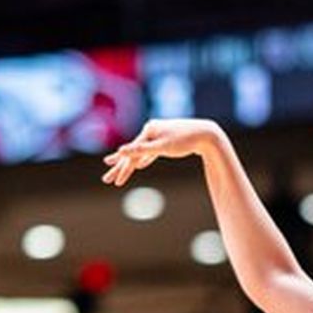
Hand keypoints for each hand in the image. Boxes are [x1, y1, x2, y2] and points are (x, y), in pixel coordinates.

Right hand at [102, 119, 219, 185]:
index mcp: (147, 132)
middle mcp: (150, 132)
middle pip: (132, 153)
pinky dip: (144, 159)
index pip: (130, 154)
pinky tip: (140, 165)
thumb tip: (123, 151)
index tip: (112, 180)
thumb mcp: (162, 147)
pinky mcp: (164, 142)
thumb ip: (142, 150)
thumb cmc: (184, 140)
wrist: (205, 134)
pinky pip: (150, 153)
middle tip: (107, 179)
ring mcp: (157, 136)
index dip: (121, 168)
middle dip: (120, 167)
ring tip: (118, 170)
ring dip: (130, 164)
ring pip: (140, 153)